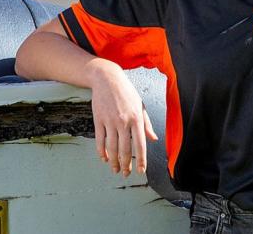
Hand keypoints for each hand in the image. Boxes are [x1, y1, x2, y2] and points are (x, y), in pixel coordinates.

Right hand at [90, 63, 158, 177]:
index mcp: (137, 118)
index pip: (140, 144)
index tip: (141, 171)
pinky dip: (101, 151)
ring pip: (111, 147)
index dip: (141, 160)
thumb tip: (154, 139)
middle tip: (126, 174)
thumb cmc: (126, 92)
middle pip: (124, 150)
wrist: (107, 79)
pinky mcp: (99, 120)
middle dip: (125, 165)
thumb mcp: (140, 105)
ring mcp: (110, 121)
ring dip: (113, 161)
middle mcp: (124, 121)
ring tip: (115, 170)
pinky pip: (100, 140)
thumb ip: (147, 124)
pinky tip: (104, 158)